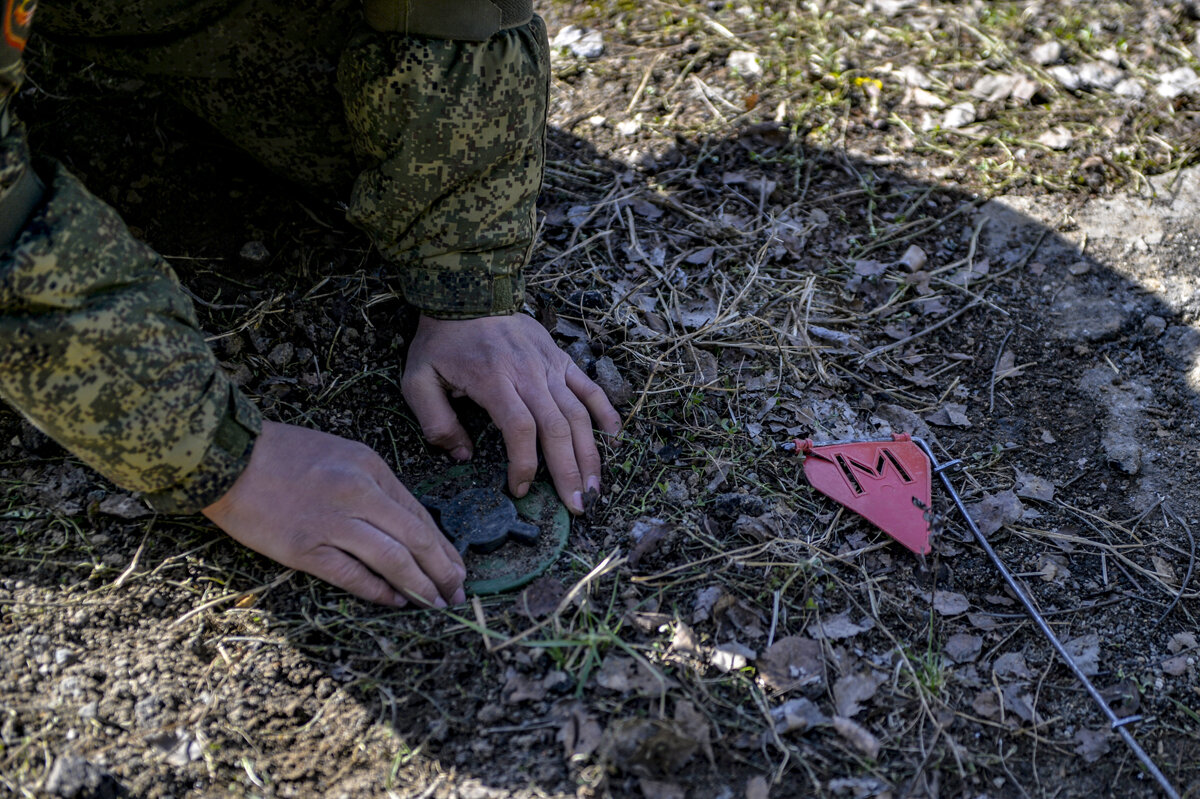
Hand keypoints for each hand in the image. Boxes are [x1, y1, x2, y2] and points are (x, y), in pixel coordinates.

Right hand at [202, 421, 465, 607]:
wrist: (226, 455)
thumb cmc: (282, 453)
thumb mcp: (341, 454)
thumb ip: (373, 487)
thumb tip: (405, 528)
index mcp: (370, 468)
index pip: (419, 514)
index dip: (443, 546)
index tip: (457, 567)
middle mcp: (359, 493)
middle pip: (416, 538)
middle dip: (442, 570)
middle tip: (458, 594)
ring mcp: (332, 522)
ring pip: (392, 559)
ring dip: (419, 586)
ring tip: (435, 604)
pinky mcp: (304, 548)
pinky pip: (352, 574)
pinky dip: (378, 591)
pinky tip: (395, 601)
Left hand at [402, 314, 621, 512]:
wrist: (468, 291)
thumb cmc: (442, 340)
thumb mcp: (418, 379)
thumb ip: (436, 422)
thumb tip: (462, 457)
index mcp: (494, 381)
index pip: (520, 429)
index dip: (525, 465)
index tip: (521, 490)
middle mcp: (529, 374)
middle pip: (557, 428)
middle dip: (569, 472)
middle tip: (577, 506)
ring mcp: (550, 366)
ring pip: (578, 413)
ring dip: (590, 453)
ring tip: (594, 487)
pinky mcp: (561, 358)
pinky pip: (589, 387)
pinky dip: (605, 411)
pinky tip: (615, 436)